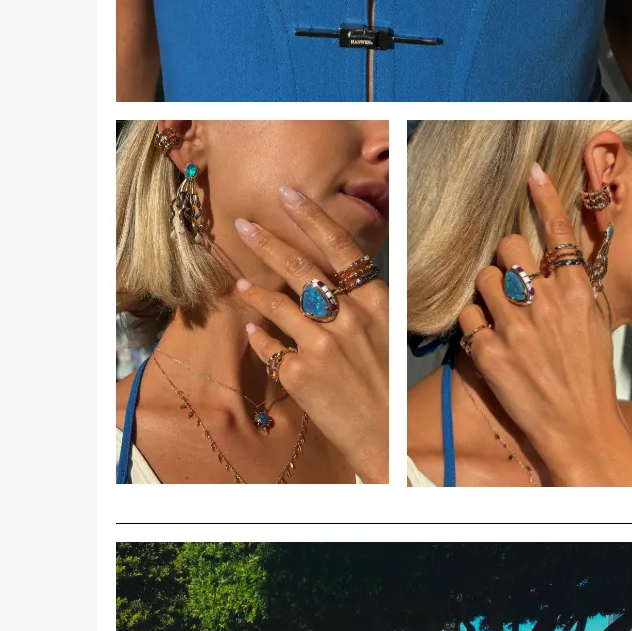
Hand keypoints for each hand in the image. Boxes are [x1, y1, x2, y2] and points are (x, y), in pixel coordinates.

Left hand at [234, 190, 388, 482]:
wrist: (387, 436)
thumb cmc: (389, 382)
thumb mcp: (387, 330)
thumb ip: (360, 300)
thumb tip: (328, 273)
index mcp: (375, 301)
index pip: (339, 245)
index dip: (311, 216)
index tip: (286, 194)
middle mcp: (349, 317)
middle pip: (300, 267)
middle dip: (267, 241)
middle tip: (242, 224)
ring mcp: (323, 344)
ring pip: (277, 303)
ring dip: (255, 291)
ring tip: (242, 283)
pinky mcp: (301, 373)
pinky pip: (269, 345)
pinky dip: (258, 336)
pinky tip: (252, 330)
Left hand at [458, 168, 631, 485]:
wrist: (579, 427)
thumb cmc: (589, 373)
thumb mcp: (595, 321)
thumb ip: (577, 285)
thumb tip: (559, 256)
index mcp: (575, 291)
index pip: (558, 231)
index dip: (544, 197)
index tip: (532, 172)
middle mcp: (545, 303)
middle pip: (508, 246)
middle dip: (505, 257)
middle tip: (510, 279)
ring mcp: (516, 327)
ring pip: (482, 278)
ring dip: (487, 290)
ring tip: (500, 313)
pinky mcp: (490, 353)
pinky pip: (467, 316)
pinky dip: (473, 323)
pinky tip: (487, 336)